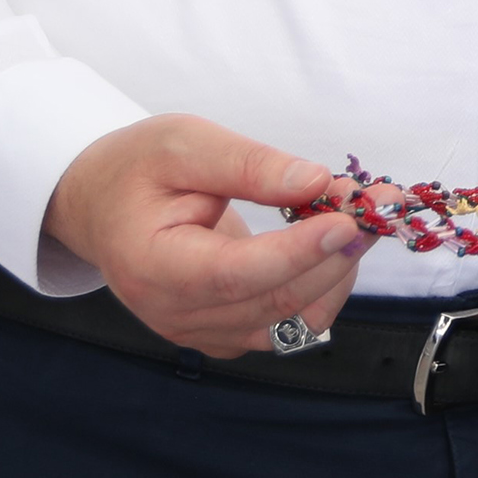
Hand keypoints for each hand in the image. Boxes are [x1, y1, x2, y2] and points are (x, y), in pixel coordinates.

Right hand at [43, 115, 368, 356]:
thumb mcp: (182, 143)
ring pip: (290, 323)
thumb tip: (314, 181)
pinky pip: (288, 326)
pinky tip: (332, 243)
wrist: (103, 205)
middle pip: (273, 302)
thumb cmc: (136, 168)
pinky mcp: (226, 333)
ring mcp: (203, 333)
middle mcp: (177, 315)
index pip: (235, 275)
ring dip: (336, 272)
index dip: (296, 252)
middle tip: (374, 201)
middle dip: (334, 254)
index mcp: (154, 267)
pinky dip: (321, 286)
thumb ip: (246, 164)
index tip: (345, 220)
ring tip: (358, 216)